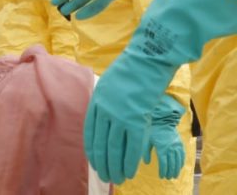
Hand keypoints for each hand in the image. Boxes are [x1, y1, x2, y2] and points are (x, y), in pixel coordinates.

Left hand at [83, 47, 173, 183]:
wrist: (148, 60)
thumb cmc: (132, 69)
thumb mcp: (110, 83)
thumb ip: (106, 101)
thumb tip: (105, 117)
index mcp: (97, 100)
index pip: (90, 131)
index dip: (92, 149)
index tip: (93, 161)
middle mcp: (105, 110)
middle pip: (101, 142)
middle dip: (103, 162)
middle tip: (105, 176)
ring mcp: (120, 115)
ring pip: (115, 147)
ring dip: (116, 166)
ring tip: (118, 178)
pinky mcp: (137, 119)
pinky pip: (132, 146)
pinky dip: (131, 161)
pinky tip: (131, 171)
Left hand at [144, 122, 184, 179]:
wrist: (163, 120)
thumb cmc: (152, 130)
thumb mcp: (146, 140)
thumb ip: (145, 151)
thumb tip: (146, 163)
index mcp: (161, 147)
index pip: (163, 162)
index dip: (163, 170)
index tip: (161, 176)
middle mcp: (170, 148)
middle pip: (172, 163)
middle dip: (170, 172)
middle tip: (168, 178)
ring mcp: (176, 146)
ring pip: (178, 160)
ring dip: (176, 169)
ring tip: (174, 175)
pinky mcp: (180, 144)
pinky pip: (182, 155)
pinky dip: (181, 162)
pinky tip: (180, 167)